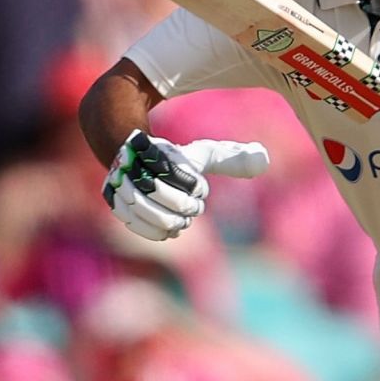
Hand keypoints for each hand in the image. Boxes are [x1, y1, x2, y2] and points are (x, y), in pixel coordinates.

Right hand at [102, 130, 268, 240]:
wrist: (131, 156)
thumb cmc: (175, 159)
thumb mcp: (202, 154)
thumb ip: (231, 159)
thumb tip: (265, 159)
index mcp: (160, 149)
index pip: (184, 176)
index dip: (196, 187)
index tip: (199, 187)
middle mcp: (137, 164)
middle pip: (166, 197)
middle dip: (185, 207)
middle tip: (192, 207)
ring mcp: (122, 183)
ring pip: (149, 212)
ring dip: (171, 221)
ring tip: (181, 220)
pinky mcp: (114, 201)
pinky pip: (135, 223)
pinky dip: (155, 231)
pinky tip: (169, 230)